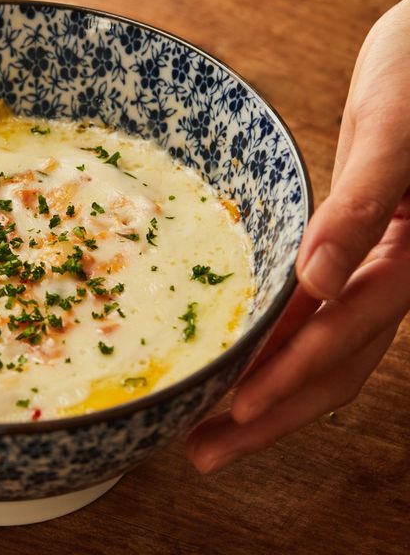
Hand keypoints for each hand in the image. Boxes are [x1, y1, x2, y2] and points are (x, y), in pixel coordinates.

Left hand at [187, 0, 409, 472]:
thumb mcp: (396, 138)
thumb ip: (362, 209)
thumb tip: (317, 280)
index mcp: (408, 259)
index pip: (343, 337)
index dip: (289, 378)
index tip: (234, 413)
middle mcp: (386, 274)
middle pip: (329, 364)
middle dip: (268, 413)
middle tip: (203, 452)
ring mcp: (366, 263)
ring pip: (318, 343)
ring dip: (267, 387)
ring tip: (210, 423)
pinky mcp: (345, 243)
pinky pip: (309, 305)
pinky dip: (275, 337)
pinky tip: (241, 354)